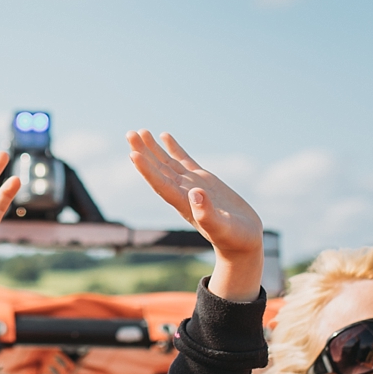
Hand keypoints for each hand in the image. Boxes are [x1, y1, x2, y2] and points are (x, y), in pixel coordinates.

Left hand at [128, 130, 263, 302]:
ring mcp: (192, 186)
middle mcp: (183, 193)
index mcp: (185, 204)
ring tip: (140, 132)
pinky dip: (174, 148)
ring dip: (153, 149)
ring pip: (168, 163)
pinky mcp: (204, 181)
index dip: (146, 170)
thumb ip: (208, 214)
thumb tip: (195, 194)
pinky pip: (184, 160)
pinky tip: (164, 136)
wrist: (243, 242)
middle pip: (158, 170)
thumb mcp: (223, 229)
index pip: (161, 184)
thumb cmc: (234, 239)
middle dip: (144, 152)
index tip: (133, 154)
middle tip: (130, 134)